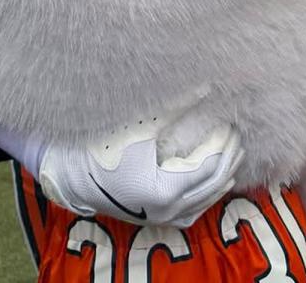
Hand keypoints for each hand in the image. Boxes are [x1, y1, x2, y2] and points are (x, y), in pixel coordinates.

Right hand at [38, 121, 243, 227]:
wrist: (70, 175)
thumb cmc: (100, 146)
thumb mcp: (139, 125)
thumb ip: (175, 107)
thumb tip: (207, 87)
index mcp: (166, 189)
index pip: (210, 164)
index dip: (222, 140)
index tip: (229, 119)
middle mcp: (170, 210)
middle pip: (215, 182)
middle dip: (228, 154)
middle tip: (235, 130)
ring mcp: (165, 218)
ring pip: (209, 197)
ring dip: (223, 173)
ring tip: (230, 148)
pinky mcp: (159, 218)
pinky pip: (197, 208)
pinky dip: (209, 190)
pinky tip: (216, 177)